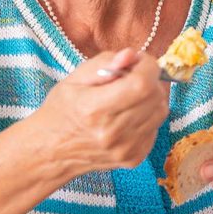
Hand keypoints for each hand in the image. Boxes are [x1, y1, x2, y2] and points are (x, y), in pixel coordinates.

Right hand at [31, 49, 169, 176]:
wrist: (51, 152)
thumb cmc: (61, 110)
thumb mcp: (74, 79)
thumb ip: (104, 63)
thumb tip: (132, 55)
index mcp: (95, 109)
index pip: (141, 84)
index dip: (148, 66)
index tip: (140, 60)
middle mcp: (113, 133)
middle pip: (156, 97)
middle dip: (150, 79)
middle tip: (133, 75)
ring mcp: (126, 149)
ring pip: (161, 111)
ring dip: (152, 97)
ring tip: (130, 95)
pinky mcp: (134, 158)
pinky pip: (156, 127)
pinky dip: (148, 116)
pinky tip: (129, 115)